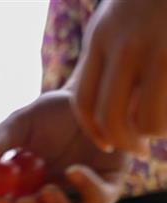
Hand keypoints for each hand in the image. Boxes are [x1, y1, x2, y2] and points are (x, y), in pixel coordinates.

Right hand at [0, 90, 129, 202]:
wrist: (87, 99)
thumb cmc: (49, 114)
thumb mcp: (20, 122)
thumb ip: (1, 139)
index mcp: (23, 193)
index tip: (0, 200)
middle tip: (25, 202)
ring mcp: (79, 200)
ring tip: (48, 190)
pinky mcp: (107, 189)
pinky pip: (97, 200)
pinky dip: (83, 187)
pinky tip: (74, 169)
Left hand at [70, 0, 166, 155]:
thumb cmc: (152, 0)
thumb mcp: (118, 19)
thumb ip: (108, 53)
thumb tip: (99, 100)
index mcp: (102, 38)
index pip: (83, 100)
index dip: (94, 130)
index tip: (107, 143)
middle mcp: (126, 46)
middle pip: (110, 117)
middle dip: (124, 141)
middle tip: (138, 148)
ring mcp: (160, 50)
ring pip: (148, 120)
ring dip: (155, 132)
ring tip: (162, 128)